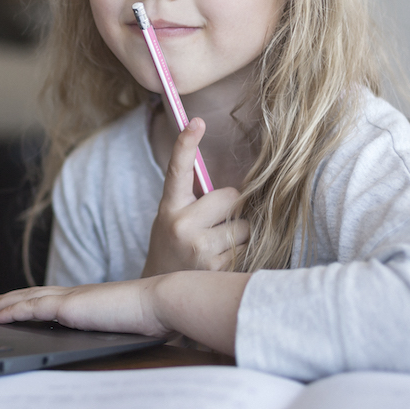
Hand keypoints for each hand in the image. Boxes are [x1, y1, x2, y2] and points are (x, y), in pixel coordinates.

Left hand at [0, 279, 171, 337]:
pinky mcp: (69, 307)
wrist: (161, 304)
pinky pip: (32, 308)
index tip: (10, 307)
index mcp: (86, 301)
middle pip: (29, 295)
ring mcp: (70, 299)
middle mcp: (74, 295)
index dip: (26, 302)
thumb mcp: (124, 326)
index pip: (48, 299)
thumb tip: (109, 341)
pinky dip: (11, 311)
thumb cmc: (152, 318)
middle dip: (4, 301)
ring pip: (24, 299)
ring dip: (0, 305)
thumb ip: (109, 330)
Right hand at [143, 118, 248, 276]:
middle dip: (232, 206)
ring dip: (241, 232)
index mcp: (169, 206)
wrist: (161, 286)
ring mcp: (199, 248)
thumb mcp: (173, 214)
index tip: (196, 121)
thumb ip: (197, 197)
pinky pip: (248, 248)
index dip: (186, 143)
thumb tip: (242, 181)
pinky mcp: (216, 268)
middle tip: (217, 220)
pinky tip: (223, 259)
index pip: (178, 170)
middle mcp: (181, 224)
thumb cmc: (173, 242)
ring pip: (245, 225)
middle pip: (230, 197)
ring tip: (219, 244)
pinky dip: (243, 252)